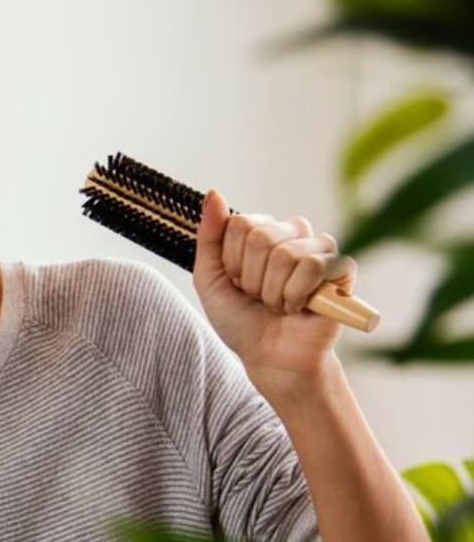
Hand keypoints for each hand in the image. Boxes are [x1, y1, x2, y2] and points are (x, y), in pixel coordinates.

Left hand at [193, 189, 357, 391]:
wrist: (270, 358)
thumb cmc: (240, 319)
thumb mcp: (210, 279)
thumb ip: (209, 237)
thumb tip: (214, 193)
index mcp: (261, 231)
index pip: (239, 223)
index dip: (231, 261)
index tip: (236, 283)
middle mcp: (292, 234)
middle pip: (260, 236)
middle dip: (251, 278)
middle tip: (258, 297)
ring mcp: (319, 250)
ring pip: (286, 253)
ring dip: (273, 291)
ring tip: (278, 304)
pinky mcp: (342, 271)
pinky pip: (315, 266)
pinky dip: (297, 294)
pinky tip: (299, 307)